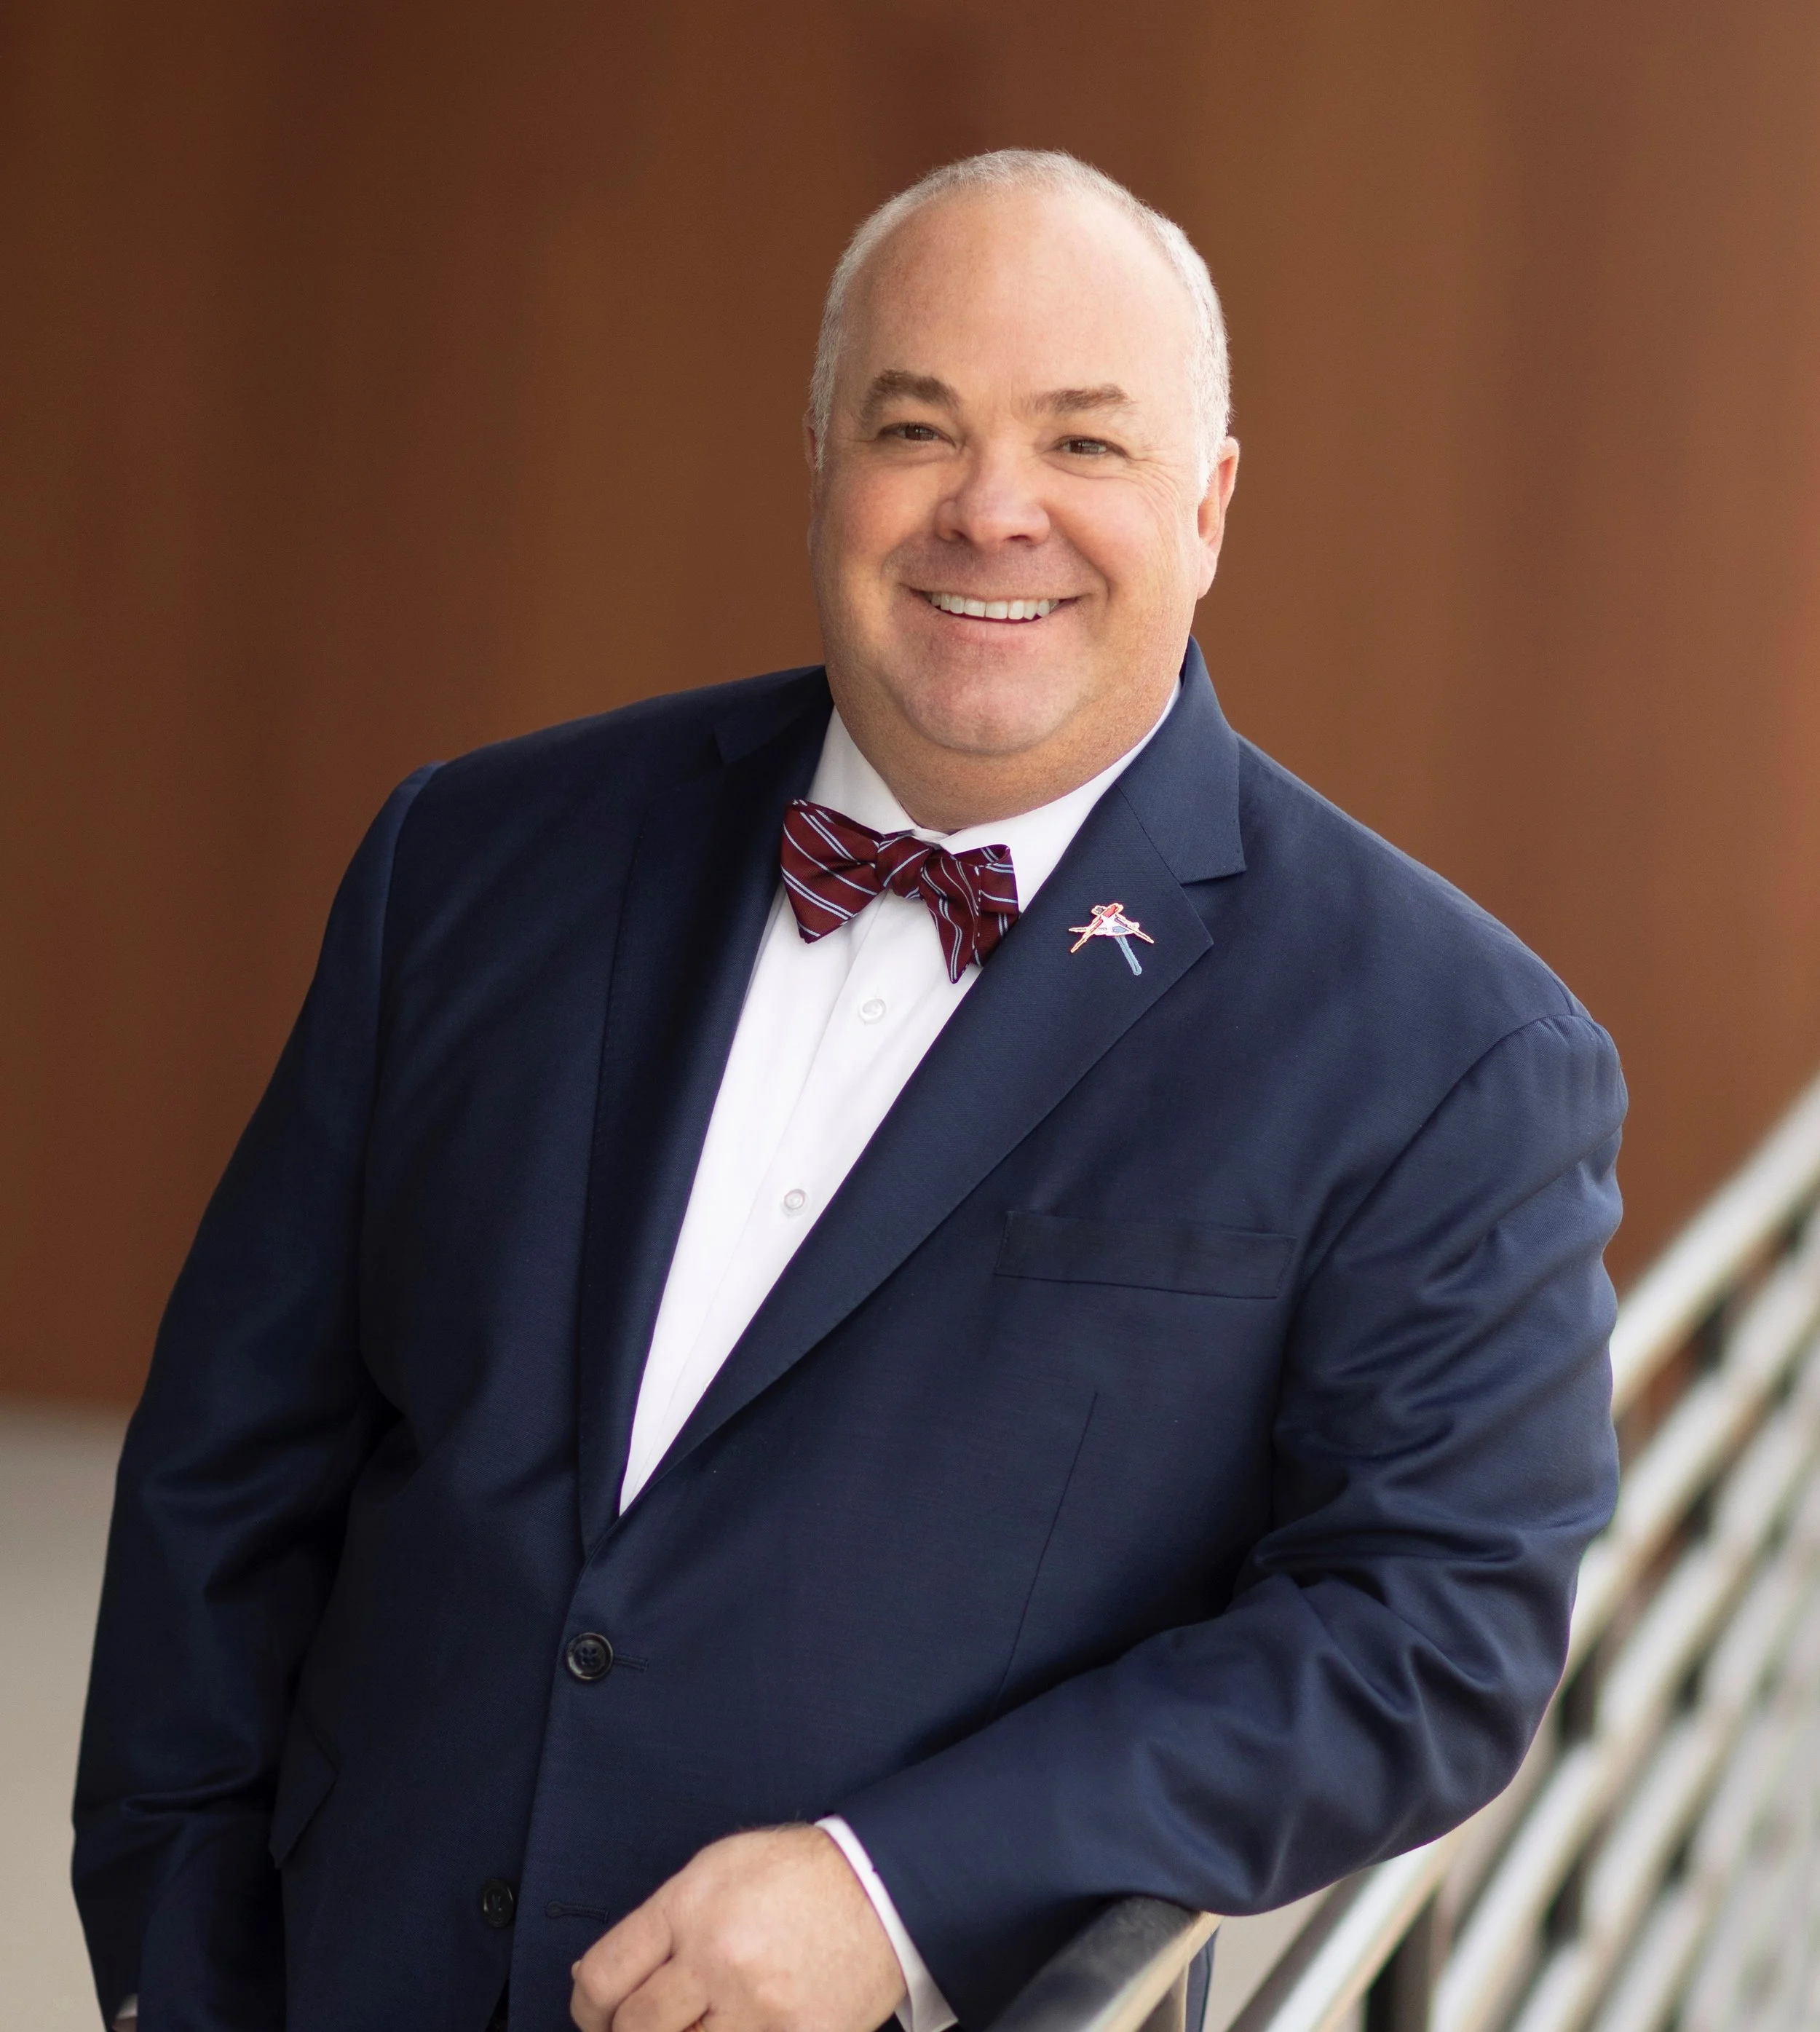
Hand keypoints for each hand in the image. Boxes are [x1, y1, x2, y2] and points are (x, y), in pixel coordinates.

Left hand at [570, 1824, 907, 2031]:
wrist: (878, 1891)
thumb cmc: (792, 1876)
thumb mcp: (715, 1870)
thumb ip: (655, 1923)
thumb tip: (594, 1977)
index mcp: (691, 1907)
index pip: (605, 1976)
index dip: (587, 2009)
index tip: (596, 2015)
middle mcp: (719, 1959)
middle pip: (636, 2029)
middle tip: (640, 2027)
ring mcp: (759, 2009)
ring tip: (695, 2021)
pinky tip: (735, 2024)